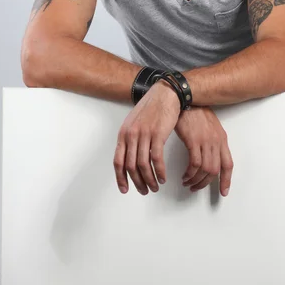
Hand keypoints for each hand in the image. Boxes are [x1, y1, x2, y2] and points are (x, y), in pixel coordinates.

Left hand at [114, 80, 180, 194]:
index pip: (118, 161)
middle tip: (144, 190)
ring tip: (155, 186)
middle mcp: (131, 135)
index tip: (125, 189)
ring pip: (143, 165)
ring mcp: (144, 134)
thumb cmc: (152, 107)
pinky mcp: (158, 134)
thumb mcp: (134, 122)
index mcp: (124, 134)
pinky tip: (163, 177)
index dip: (121, 178)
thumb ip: (130, 137)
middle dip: (137, 182)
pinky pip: (156, 159)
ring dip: (149, 179)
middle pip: (131, 166)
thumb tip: (129, 155)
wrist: (165, 94)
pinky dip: (160, 171)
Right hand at [174, 106, 233, 195]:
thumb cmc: (195, 111)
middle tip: (196, 187)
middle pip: (215, 170)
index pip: (228, 164)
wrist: (186, 99)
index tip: (223, 192)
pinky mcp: (193, 140)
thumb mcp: (210, 127)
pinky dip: (189, 173)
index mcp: (222, 139)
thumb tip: (209, 156)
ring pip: (205, 169)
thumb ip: (212, 141)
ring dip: (196, 180)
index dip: (226, 180)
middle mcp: (216, 142)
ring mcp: (206, 141)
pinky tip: (184, 175)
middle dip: (205, 183)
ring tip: (187, 182)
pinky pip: (194, 164)